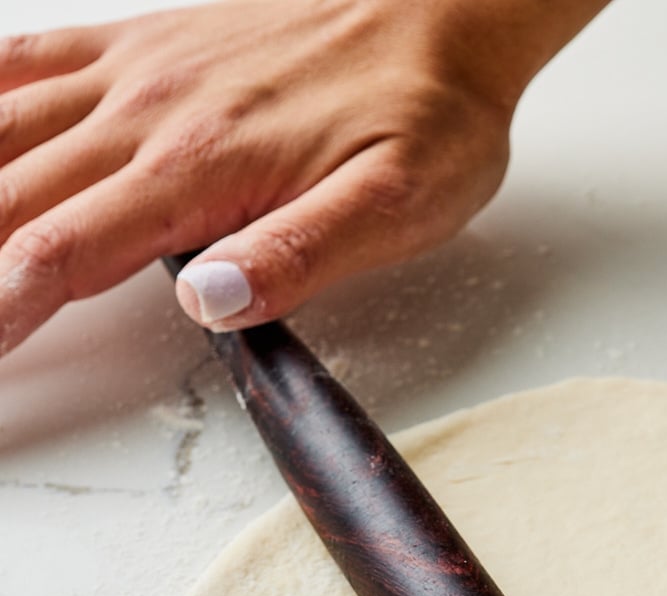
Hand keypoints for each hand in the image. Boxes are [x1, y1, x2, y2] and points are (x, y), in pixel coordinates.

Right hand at [0, 0, 607, 353]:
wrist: (441, 5)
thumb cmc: (425, 111)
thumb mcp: (396, 205)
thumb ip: (299, 255)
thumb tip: (212, 303)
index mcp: (199, 169)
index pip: (62, 252)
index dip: (1, 312)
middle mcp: (147, 114)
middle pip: (10, 200)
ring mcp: (134, 72)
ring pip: (3, 133)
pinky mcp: (139, 46)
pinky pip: (27, 65)